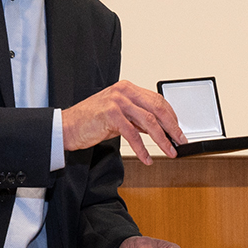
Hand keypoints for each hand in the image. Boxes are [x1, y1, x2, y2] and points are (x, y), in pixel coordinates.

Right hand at [62, 80, 185, 164]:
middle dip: (172, 127)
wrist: (67, 127)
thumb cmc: (90, 121)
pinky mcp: (110, 115)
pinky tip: (146, 158)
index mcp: (127, 88)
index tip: (177, 129)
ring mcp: (117, 102)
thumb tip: (157, 128)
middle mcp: (123, 92)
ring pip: (149, 121)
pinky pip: (133, 135)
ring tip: (169, 151)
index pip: (157, 100)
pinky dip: (142, 149)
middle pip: (157, 108)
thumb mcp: (118, 115)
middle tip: (180, 140)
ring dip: (162, 139)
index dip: (171, 115)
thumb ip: (136, 117)